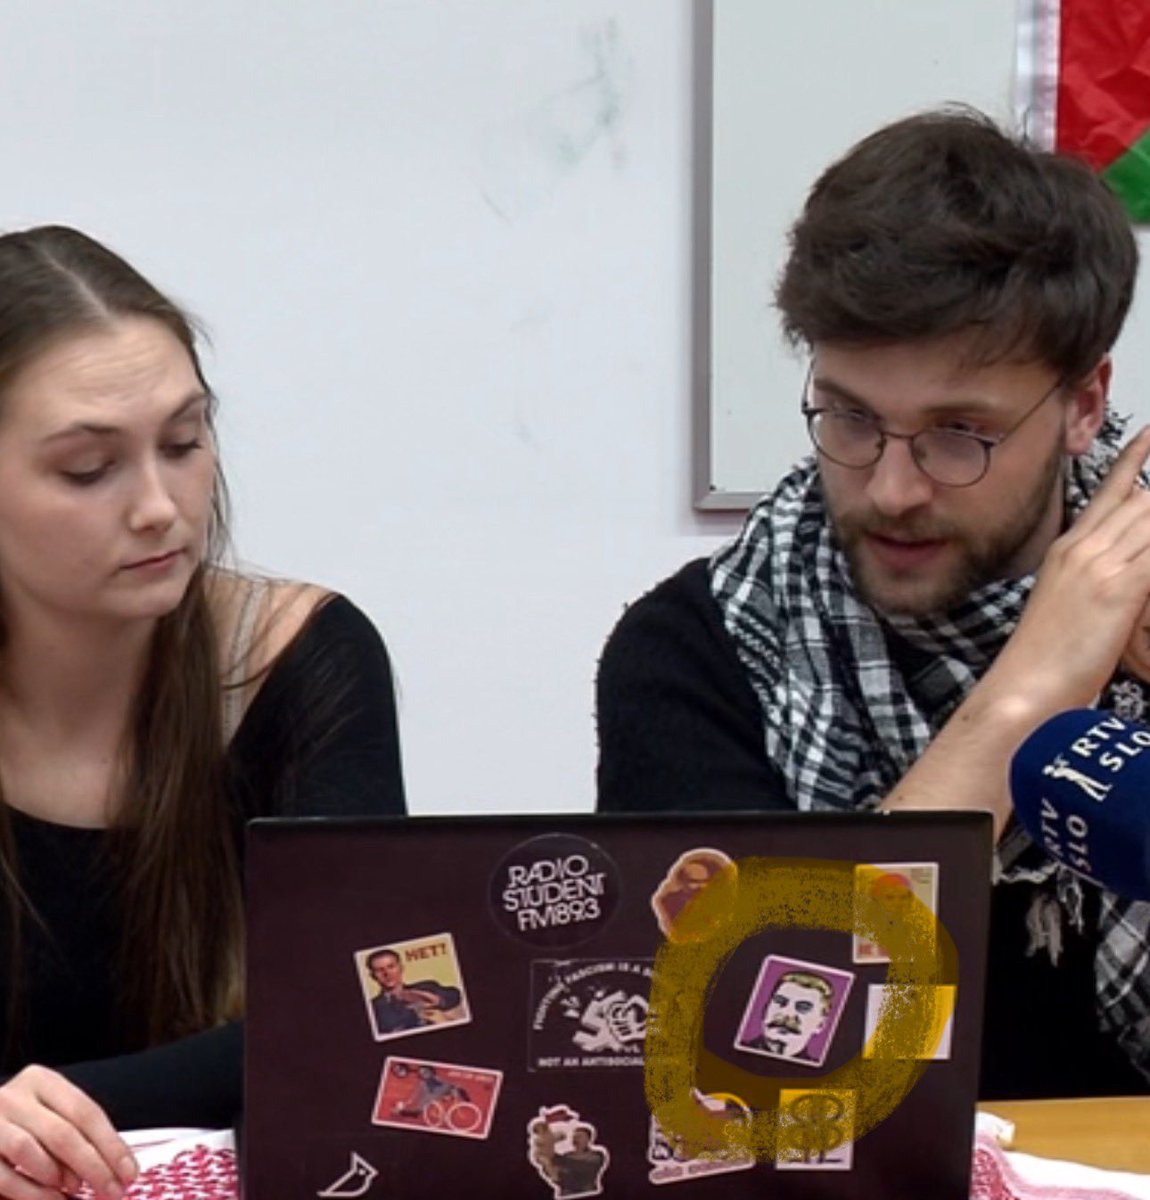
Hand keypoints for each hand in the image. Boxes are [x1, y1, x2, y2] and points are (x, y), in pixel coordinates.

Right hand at [0, 1066, 136, 1198]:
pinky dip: (32, 1193)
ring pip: (30, 1151)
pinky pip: (5, 1177)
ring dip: (60, 1176)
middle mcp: (13, 1097)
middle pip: (63, 1133)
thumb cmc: (21, 1122)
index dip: (111, 1145)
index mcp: (41, 1081)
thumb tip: (118, 1168)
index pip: (85, 1112)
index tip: (130, 1172)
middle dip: (94, 1166)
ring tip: (78, 1190)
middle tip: (113, 1191)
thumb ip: (78, 1133)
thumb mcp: (50, 1114)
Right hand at [988, 426, 1149, 711]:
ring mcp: (1101, 565)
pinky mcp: (1121, 588)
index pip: (1110, 493)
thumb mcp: (1065, 607)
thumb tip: (1121, 574)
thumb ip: (1092, 581)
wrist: (1024, 687)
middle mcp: (1083, 549)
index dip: (1135, 459)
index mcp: (1067, 551)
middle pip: (1144, 499)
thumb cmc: (1042, 660)